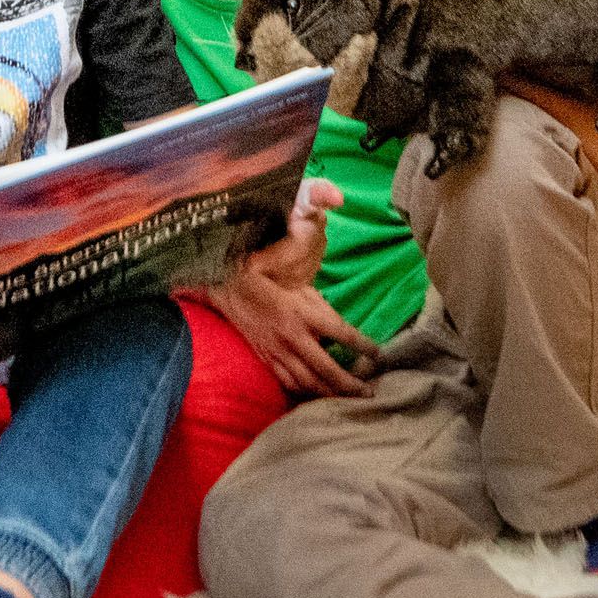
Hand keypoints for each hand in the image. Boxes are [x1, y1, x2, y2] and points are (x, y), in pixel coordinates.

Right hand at [213, 180, 368, 399]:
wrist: (217, 282)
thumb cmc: (257, 264)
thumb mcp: (287, 245)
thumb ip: (314, 223)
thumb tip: (337, 196)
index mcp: (300, 309)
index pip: (341, 332)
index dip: (363, 344)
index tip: (379, 353)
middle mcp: (290, 335)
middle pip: (327, 370)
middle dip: (351, 385)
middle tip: (370, 394)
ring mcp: (276, 350)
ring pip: (307, 382)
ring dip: (330, 394)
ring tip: (351, 401)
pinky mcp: (265, 357)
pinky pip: (287, 383)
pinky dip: (304, 394)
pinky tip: (317, 397)